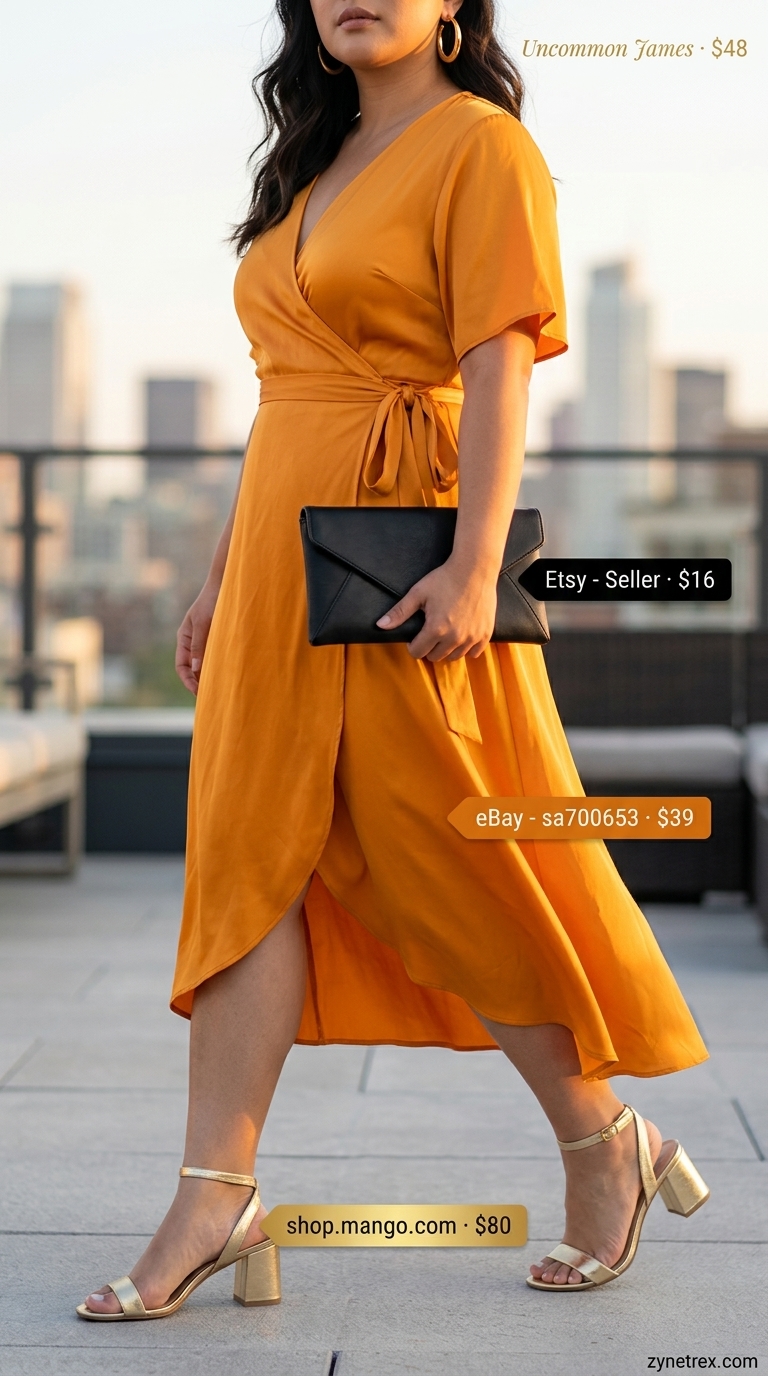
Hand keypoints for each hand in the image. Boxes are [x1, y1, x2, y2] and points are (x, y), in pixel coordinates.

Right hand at [175, 581, 219, 694]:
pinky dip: (219, 667)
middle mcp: (193, 642)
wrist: (225, 585)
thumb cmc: (212, 602)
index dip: (188, 681)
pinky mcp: (217, 639)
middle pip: (193, 668)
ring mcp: (205, 641)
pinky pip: (215, 657)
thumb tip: (197, 669)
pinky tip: (227, 674)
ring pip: (204, 664)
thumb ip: (199, 645)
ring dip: (210, 676)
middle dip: (199, 683)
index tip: (198, 692)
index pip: (181, 666)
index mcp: (184, 639)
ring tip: (220, 689)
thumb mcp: (203, 623)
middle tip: (210, 697)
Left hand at [376, 557, 496, 661]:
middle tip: (431, 633)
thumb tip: (380, 625)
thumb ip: (399, 612)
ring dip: (447, 650)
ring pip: (454, 657)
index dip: (413, 645)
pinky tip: (462, 637)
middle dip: (429, 648)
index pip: (418, 652)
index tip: (416, 636)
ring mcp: (472, 637)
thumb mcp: (418, 593)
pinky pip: (474, 653)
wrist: (474, 569)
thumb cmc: (444, 579)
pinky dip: (467, 649)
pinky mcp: (485, 634)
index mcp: (436, 629)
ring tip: (445, 634)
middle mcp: (454, 638)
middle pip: (435, 657)